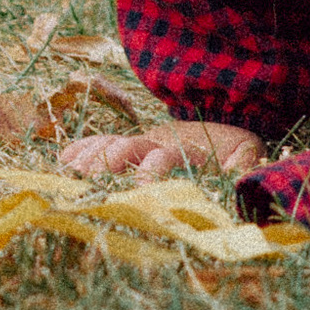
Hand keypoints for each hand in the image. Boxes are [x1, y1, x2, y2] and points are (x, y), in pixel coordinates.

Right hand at [56, 117, 263, 183]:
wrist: (216, 122)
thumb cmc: (231, 145)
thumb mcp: (246, 148)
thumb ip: (245, 158)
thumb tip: (237, 172)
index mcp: (185, 145)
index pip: (165, 156)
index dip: (152, 171)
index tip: (141, 188)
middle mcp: (157, 140)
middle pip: (130, 146)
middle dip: (111, 160)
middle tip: (93, 178)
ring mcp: (140, 141)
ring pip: (111, 144)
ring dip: (91, 156)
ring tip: (69, 171)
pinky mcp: (129, 146)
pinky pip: (101, 143)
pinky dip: (82, 150)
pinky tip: (62, 161)